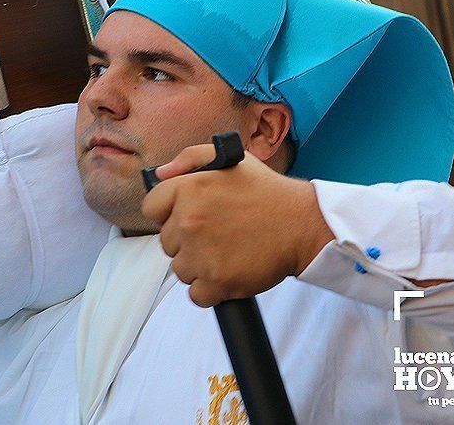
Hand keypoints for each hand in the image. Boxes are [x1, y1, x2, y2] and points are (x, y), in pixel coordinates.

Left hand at [141, 144, 334, 306]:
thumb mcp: (229, 160)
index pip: (151, 207)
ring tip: (225, 252)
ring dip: (198, 266)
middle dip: (186, 240)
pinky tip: (227, 273)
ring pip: (180, 269)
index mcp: (188, 189)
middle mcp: (188, 220)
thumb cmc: (267, 193)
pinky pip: (196, 294)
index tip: (185, 216)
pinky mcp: (216, 281)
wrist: (302, 224)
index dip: (167, 212)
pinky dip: (210, 290)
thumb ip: (189, 159)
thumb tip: (160, 174)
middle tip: (215, 234)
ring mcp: (200, 253)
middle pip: (166, 242)